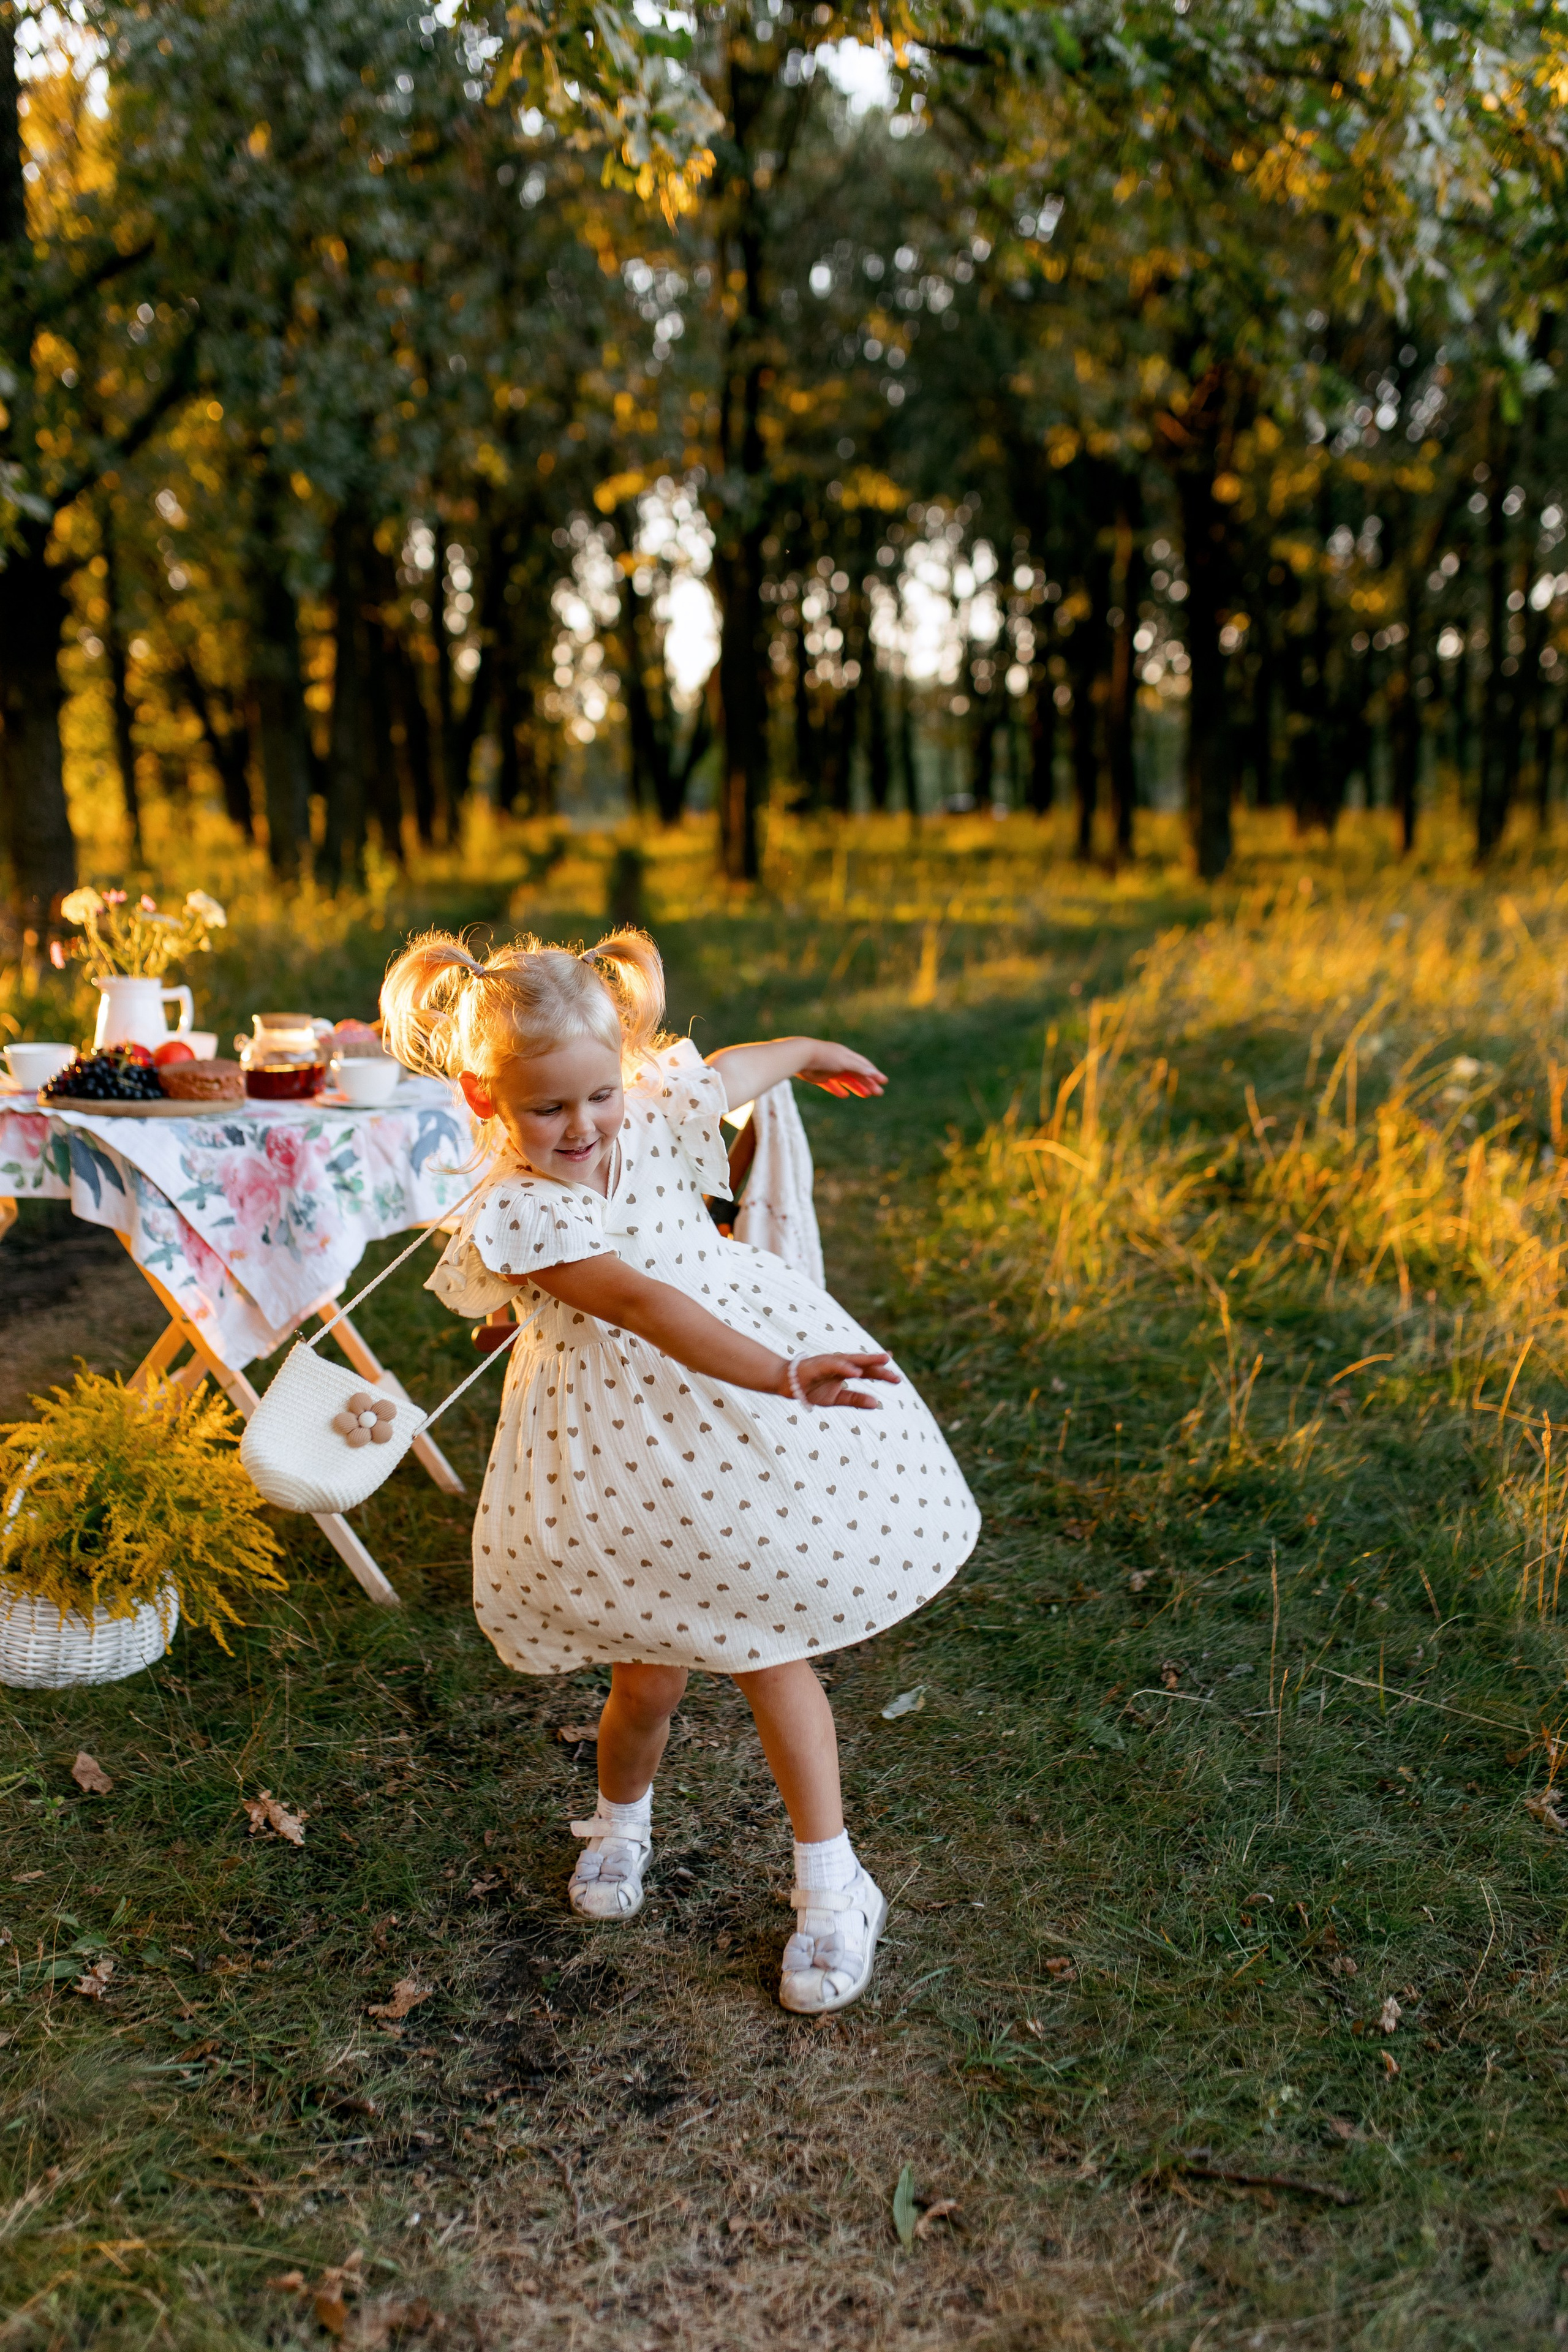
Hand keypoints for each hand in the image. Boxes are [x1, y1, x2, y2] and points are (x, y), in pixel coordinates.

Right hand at [780, 1351, 900, 1409]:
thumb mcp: (836, 1398)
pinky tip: (857, 1372)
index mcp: (845, 1371)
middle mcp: (840, 1364)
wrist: (786, 1384)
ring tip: (884, 1361)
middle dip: (881, 1367)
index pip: (868, 1371)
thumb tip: (876, 1403)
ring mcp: (829, 1362)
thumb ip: (855, 1399)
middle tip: (897, 1377)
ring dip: (868, 1360)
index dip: (882, 1374)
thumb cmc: (811, 1388)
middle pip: (864, 1364)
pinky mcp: (818, 1365)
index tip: (897, 1378)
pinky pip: (833, 1365)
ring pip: (852, 1360)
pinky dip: (845, 1368)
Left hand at [794, 1041, 887, 1099]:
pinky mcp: (819, 1078)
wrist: (802, 1056)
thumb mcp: (845, 1062)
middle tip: (878, 1093)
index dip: (874, 1073)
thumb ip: (860, 1068)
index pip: (864, 1065)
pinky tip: (844, 1095)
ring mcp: (830, 1070)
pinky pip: (831, 1085)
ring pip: (846, 1080)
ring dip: (857, 1087)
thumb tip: (875, 1074)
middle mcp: (839, 1062)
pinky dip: (838, 1090)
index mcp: (847, 1056)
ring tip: (866, 1095)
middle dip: (868, 1083)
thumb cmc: (825, 1057)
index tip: (883, 1081)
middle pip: (857, 1074)